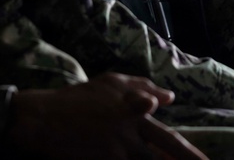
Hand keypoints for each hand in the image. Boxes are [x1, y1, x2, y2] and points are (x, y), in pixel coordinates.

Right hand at [5, 73, 206, 159]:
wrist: (44, 118)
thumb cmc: (78, 98)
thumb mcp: (111, 82)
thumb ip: (141, 85)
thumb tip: (169, 97)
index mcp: (137, 109)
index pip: (167, 135)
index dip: (187, 152)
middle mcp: (132, 130)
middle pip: (167, 148)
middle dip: (188, 159)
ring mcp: (117, 149)